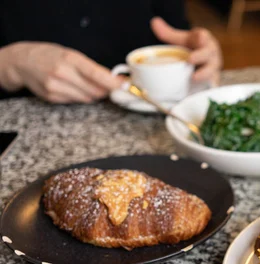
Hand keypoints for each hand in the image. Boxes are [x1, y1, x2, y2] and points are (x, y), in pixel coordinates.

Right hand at [0, 42, 121, 103]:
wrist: (22, 62)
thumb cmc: (51, 56)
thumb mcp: (72, 55)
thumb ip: (92, 68)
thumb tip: (115, 81)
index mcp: (70, 59)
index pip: (97, 74)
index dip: (113, 83)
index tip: (126, 86)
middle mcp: (62, 73)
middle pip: (95, 91)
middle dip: (105, 90)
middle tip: (107, 86)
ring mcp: (56, 87)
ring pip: (87, 98)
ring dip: (92, 94)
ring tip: (84, 84)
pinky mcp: (52, 98)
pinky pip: (75, 102)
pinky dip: (79, 97)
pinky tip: (71, 88)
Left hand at [151, 17, 222, 85]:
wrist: (203, 63)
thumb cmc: (193, 49)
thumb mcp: (181, 40)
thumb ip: (168, 33)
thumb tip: (154, 22)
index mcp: (204, 40)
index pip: (204, 37)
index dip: (202, 38)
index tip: (200, 37)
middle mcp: (211, 54)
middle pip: (209, 54)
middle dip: (201, 56)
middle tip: (190, 59)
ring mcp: (213, 68)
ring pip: (212, 71)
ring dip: (204, 74)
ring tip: (193, 78)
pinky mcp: (212, 81)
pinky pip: (211, 84)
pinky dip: (206, 87)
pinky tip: (199, 90)